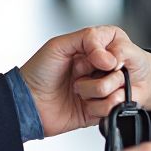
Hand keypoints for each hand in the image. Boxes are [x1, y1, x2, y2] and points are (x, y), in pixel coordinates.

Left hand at [19, 25, 150, 136]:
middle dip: (102, 74)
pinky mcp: (99, 111)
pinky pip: (113, 108)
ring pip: (121, 90)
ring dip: (96, 91)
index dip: (113, 55)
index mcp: (92, 52)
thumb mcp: (59, 45)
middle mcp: (98, 71)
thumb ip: (89, 39)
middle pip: (123, 71)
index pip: (119, 49)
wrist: (27, 104)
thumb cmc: (37, 73)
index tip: (99, 60)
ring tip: (78, 90)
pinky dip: (98, 107)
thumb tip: (111, 57)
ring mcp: (99, 91)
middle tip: (80, 74)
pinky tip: (84, 104)